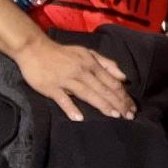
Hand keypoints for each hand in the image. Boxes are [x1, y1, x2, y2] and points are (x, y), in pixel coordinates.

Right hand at [19, 37, 134, 123]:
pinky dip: (70, 108)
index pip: (112, 82)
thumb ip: (106, 64)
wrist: (35, 49)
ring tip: (115, 116)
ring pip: (88, 94)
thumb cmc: (64, 53)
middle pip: (104, 89)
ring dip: (103, 105)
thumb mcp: (88, 53)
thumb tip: (123, 77)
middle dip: (119, 103)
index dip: (124, 96)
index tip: (132, 108)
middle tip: (130, 117)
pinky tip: (79, 118)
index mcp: (91, 64)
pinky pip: (62, 99)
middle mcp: (82, 72)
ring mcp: (66, 80)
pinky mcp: (51, 87)